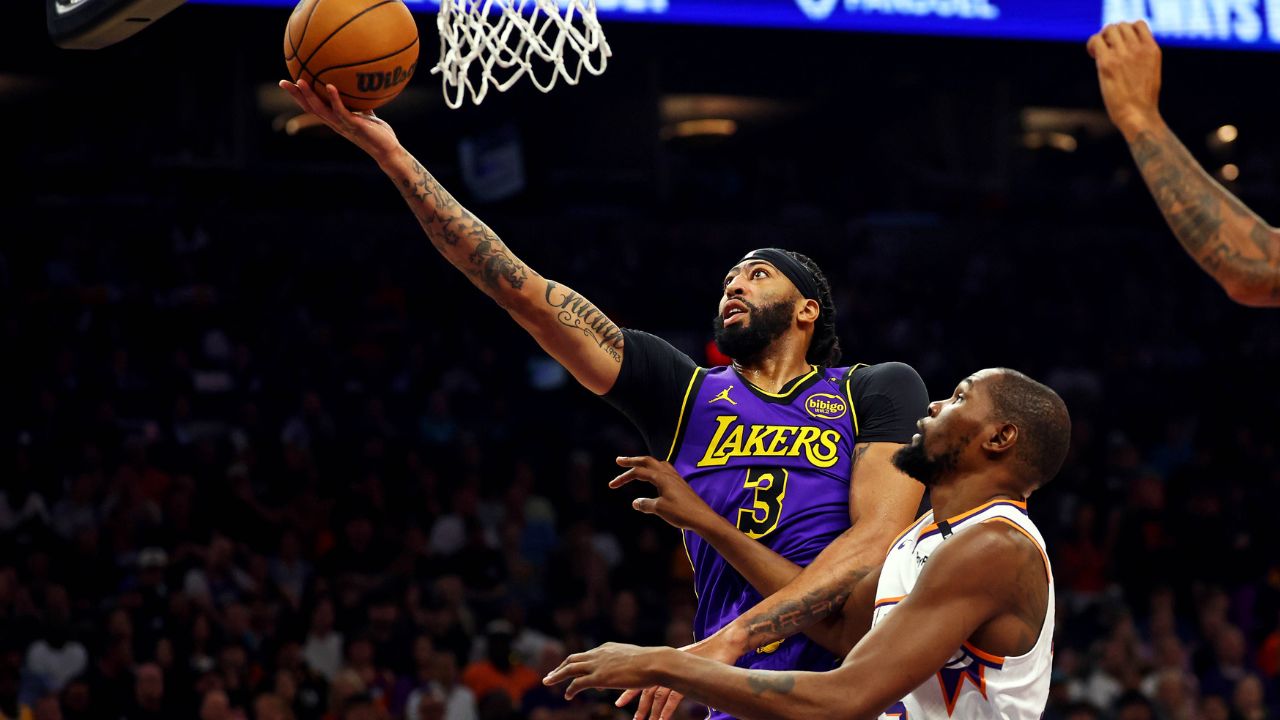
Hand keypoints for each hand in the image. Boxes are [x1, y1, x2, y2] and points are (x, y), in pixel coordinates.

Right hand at [277, 78, 401, 162]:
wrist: (388, 150)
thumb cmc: (378, 133)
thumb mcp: (365, 114)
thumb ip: (358, 102)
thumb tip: (357, 85)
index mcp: (335, 120)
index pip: (312, 107)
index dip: (299, 97)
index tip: (288, 83)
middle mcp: (335, 123)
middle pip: (309, 108)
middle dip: (295, 95)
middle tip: (282, 82)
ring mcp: (343, 125)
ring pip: (320, 110)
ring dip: (309, 96)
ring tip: (300, 81)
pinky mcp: (354, 125)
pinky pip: (341, 110)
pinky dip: (334, 98)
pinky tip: (330, 86)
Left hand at [543, 643, 668, 699]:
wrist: (654, 663)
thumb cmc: (650, 664)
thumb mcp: (633, 661)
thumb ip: (623, 665)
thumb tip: (620, 674)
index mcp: (607, 648)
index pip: (586, 655)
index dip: (576, 663)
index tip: (568, 669)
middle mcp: (599, 653)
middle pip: (573, 659)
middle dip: (560, 667)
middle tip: (550, 675)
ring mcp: (598, 664)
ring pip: (570, 668)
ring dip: (557, 675)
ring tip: (547, 682)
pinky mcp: (599, 677)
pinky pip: (578, 683)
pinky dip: (570, 689)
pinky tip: (567, 696)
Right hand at [611, 457, 715, 530]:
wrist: (703, 518)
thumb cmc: (681, 513)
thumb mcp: (659, 509)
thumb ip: (645, 504)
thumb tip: (635, 502)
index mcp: (661, 478)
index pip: (638, 472)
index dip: (623, 477)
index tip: (611, 485)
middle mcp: (668, 474)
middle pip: (647, 461)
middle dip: (632, 460)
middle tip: (619, 460)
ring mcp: (676, 478)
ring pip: (658, 464)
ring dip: (645, 463)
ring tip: (637, 465)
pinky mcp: (680, 485)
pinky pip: (665, 471)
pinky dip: (655, 470)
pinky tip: (656, 477)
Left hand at [615, 633, 741, 718]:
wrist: (726, 644)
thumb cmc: (709, 655)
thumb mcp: (689, 665)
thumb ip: (679, 676)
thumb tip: (673, 689)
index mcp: (666, 662)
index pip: (643, 677)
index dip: (631, 690)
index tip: (619, 702)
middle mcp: (669, 666)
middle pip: (648, 688)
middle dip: (640, 705)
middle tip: (634, 719)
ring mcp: (678, 671)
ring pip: (659, 694)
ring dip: (653, 711)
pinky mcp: (689, 677)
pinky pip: (674, 697)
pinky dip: (667, 710)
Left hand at [1087, 21, 1162, 136]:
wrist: (1138, 115)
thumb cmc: (1142, 101)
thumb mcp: (1150, 73)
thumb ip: (1141, 58)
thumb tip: (1127, 54)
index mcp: (1152, 50)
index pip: (1139, 24)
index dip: (1127, 30)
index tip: (1121, 44)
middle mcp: (1139, 48)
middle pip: (1121, 26)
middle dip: (1111, 34)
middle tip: (1106, 50)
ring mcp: (1123, 54)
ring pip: (1109, 30)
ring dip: (1101, 38)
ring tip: (1098, 53)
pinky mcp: (1108, 63)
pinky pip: (1096, 40)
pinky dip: (1092, 44)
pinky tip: (1093, 55)